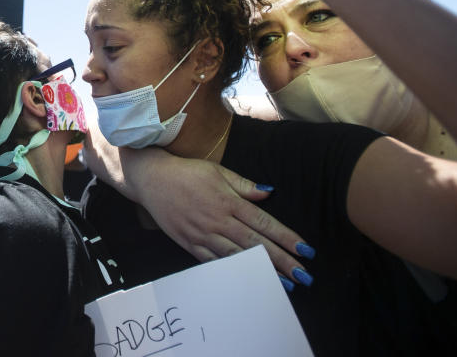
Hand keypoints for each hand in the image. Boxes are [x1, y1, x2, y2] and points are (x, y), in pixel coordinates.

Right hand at [136, 155, 313, 287]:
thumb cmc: (186, 172)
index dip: (286, 238)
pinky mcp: (189, 243)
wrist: (151, 179)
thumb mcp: (217, 171)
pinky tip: (246, 282)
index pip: (264, 223)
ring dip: (261, 272)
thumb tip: (269, 192)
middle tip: (304, 277)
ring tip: (282, 285)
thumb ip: (244, 185)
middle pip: (255, 244)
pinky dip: (231, 273)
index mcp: (228, 201)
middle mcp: (218, 220)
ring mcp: (203, 234)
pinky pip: (213, 262)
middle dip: (282, 262)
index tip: (306, 250)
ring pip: (237, 257)